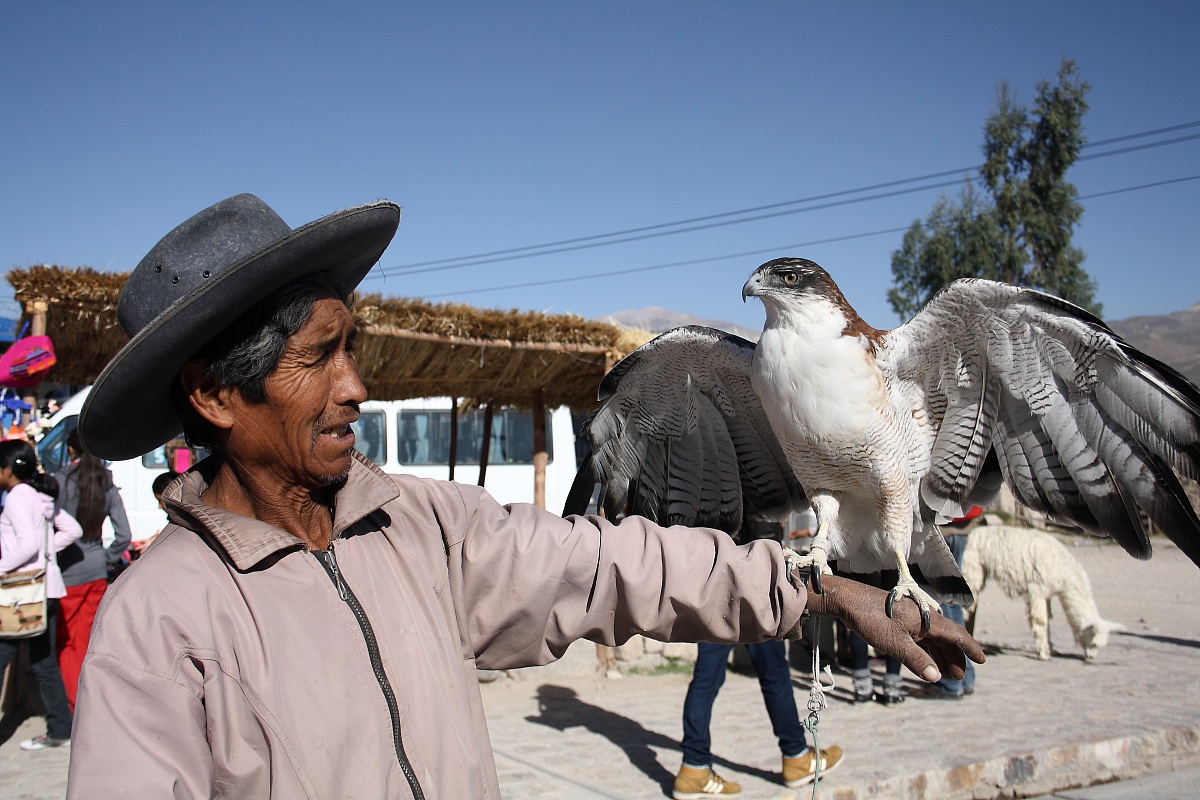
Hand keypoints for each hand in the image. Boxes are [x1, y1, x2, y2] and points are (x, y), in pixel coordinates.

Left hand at [799, 573, 984, 682]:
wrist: (848, 601)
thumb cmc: (871, 619)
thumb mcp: (895, 644)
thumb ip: (917, 661)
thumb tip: (936, 677)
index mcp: (927, 619)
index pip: (957, 634)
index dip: (970, 648)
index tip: (982, 660)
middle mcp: (923, 618)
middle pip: (946, 639)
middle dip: (954, 658)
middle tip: (958, 677)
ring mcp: (911, 620)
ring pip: (933, 640)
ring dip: (941, 656)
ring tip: (946, 674)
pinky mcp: (899, 622)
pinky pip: (920, 639)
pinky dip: (926, 651)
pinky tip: (926, 663)